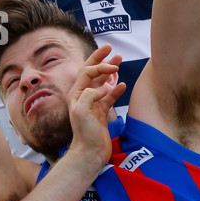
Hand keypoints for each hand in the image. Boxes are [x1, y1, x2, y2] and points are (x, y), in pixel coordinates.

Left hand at [67, 44, 125, 166]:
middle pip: (92, 72)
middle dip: (101, 59)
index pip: (87, 72)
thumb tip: (104, 87)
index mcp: (76, 94)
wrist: (90, 153)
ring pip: (102, 83)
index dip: (99, 65)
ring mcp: (93, 104)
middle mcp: (83, 96)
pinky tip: (123, 84)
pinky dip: (116, 89)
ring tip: (119, 60)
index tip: (114, 67)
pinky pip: (109, 97)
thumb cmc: (84, 133)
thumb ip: (90, 95)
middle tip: (111, 48)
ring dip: (110, 72)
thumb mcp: (82, 112)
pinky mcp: (101, 113)